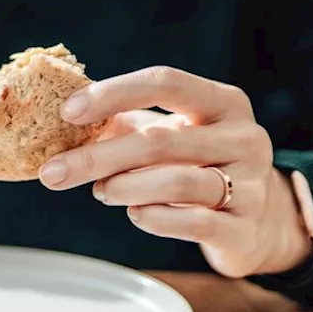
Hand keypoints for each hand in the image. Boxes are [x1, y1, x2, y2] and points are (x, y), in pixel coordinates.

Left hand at [37, 67, 312, 277]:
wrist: (258, 223)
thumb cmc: (200, 167)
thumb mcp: (172, 136)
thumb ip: (127, 126)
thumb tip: (63, 124)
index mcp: (224, 103)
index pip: (165, 82)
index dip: (114, 93)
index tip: (68, 112)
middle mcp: (245, 138)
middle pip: (161, 140)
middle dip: (99, 156)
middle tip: (54, 172)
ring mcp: (251, 185)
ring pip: (177, 181)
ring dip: (125, 187)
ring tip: (101, 192)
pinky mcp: (245, 229)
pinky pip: (193, 222)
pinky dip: (154, 218)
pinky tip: (135, 214)